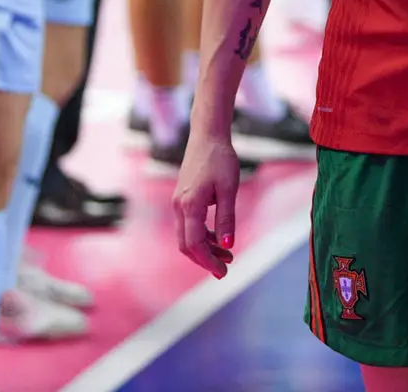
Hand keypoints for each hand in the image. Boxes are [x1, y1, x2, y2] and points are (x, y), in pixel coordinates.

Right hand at [173, 132, 241, 278]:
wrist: (208, 135)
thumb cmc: (220, 159)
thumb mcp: (228, 189)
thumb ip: (226, 218)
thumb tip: (228, 245)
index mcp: (189, 206)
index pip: (194, 244)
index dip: (208, 261)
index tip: (223, 271)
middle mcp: (179, 206)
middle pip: (187, 244)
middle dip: (205, 259)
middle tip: (225, 268)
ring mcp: (179, 202)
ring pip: (187, 235)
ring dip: (205, 248)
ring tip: (227, 255)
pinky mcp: (183, 197)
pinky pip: (189, 224)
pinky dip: (202, 235)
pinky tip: (218, 237)